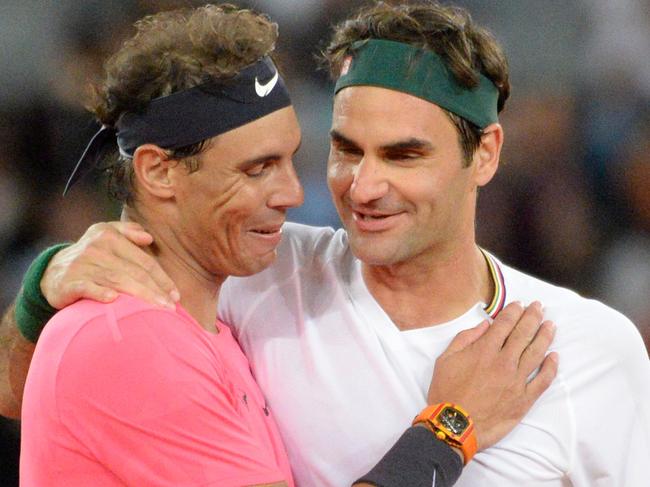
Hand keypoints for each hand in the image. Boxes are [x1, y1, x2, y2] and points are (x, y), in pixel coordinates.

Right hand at [41, 222, 179, 308]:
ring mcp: (82, 265)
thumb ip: (128, 232)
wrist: (52, 272)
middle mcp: (96, 248)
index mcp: (109, 236)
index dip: (162, 278)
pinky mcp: (69, 282)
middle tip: (170, 307)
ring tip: (156, 311)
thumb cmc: (91, 256)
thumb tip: (149, 238)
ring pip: (117, 281)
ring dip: (140, 297)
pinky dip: (101, 293)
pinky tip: (115, 300)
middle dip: (156, 291)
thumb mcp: (106, 235)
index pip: (143, 261)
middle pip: (134, 273)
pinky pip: (88, 288)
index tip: (175, 295)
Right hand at [427, 301, 557, 450]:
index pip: (505, 324)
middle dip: (532, 317)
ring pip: (536, 352)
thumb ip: (465, 338)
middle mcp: (504, 361)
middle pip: (524, 334)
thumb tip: (484, 325)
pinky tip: (554, 356)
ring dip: (545, 336)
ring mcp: (517, 380)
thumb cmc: (447, 391)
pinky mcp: (524, 398)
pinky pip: (542, 380)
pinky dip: (550, 367)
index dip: (514, 312)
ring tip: (551, 325)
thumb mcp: (445, 359)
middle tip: (539, 307)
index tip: (520, 304)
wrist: (455, 424)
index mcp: (485, 350)